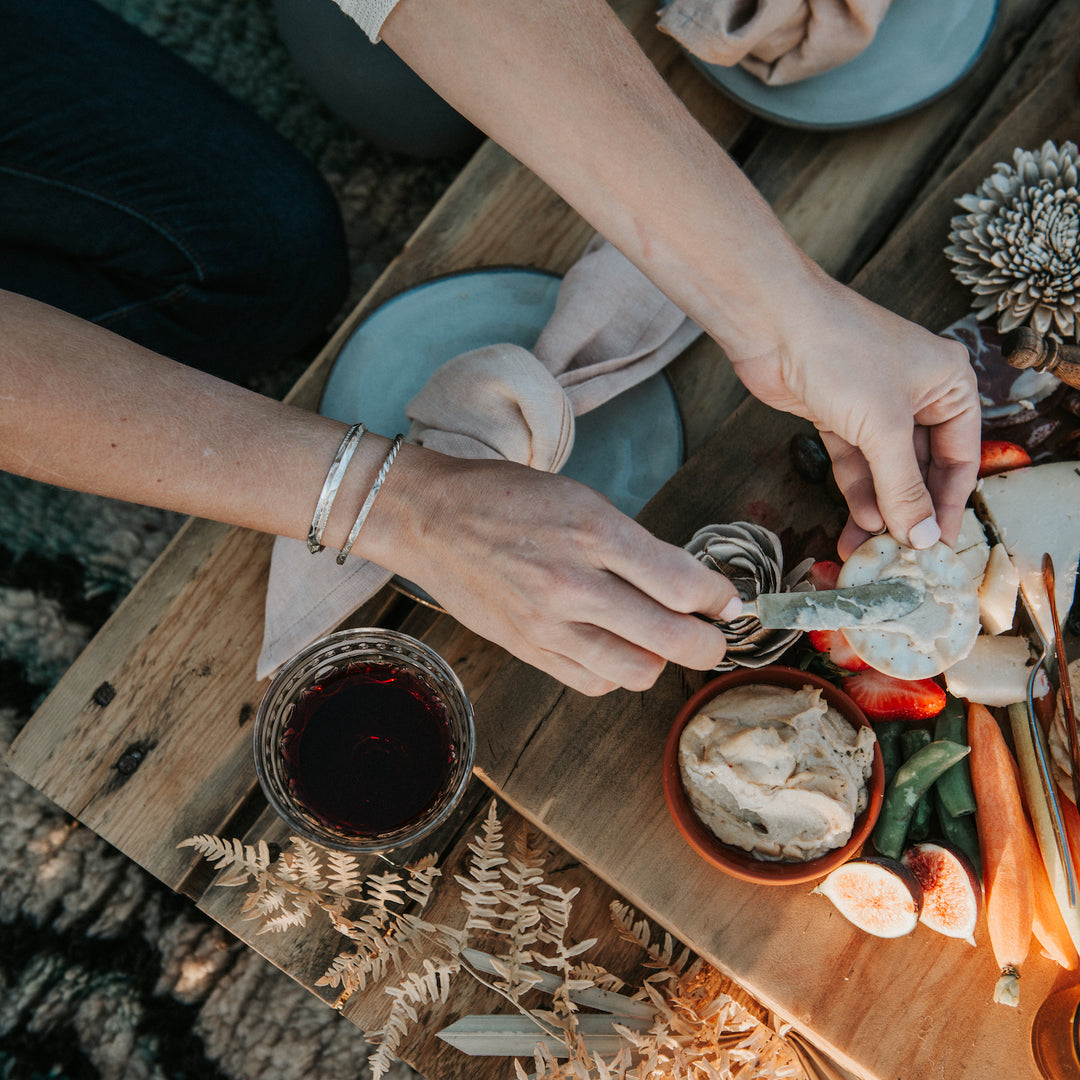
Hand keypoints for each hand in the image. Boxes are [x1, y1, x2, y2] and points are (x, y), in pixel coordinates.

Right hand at [364, 451, 739, 695]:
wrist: (430, 518)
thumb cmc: (508, 499)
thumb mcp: (582, 501)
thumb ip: (637, 548)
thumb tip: (690, 588)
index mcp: (595, 532)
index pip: (684, 584)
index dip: (719, 599)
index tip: (727, 601)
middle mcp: (574, 583)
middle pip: (672, 639)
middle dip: (710, 644)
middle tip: (714, 635)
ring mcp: (547, 624)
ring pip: (637, 672)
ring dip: (661, 662)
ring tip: (659, 642)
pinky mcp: (527, 650)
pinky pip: (593, 682)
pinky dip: (617, 673)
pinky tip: (615, 649)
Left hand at [728, 274, 979, 559]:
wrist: (775, 324)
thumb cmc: (842, 353)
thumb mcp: (883, 428)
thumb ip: (903, 486)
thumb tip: (924, 535)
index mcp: (949, 383)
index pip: (961, 457)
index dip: (950, 504)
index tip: (940, 546)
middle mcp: (916, 394)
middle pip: (921, 467)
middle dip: (910, 510)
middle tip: (902, 554)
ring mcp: (873, 405)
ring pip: (884, 469)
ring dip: (879, 508)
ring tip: (871, 548)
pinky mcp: (837, 414)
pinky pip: (854, 462)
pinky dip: (856, 491)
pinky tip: (858, 520)